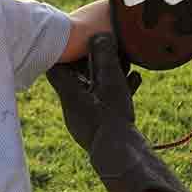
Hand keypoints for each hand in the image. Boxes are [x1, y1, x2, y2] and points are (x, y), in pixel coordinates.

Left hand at [49, 32, 191, 191]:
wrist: (123, 157)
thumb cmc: (113, 118)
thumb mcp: (110, 82)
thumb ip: (104, 57)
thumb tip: (98, 34)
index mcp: (69, 95)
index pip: (55, 68)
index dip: (62, 51)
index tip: (71, 39)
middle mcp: (73, 108)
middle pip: (76, 78)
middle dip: (92, 62)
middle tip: (105, 47)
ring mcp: (86, 119)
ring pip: (94, 91)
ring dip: (109, 76)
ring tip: (127, 64)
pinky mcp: (101, 127)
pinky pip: (106, 104)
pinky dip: (117, 91)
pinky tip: (136, 81)